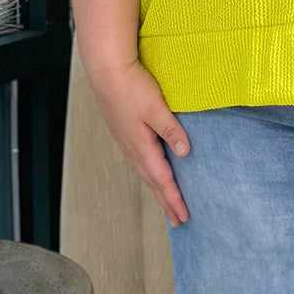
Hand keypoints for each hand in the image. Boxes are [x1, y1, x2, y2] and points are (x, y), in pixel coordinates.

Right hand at [87, 58, 190, 225]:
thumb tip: (185, 153)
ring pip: (146, 174)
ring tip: (167, 202)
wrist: (107, 73)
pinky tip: (153, 171)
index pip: (163, 181)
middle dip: (167, 202)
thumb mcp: (157, 109)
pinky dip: (150, 174)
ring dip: (158, 189)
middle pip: (153, 183)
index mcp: (142, 147)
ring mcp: (127, 143)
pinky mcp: (125, 134)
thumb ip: (171, 131)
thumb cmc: (132, 88)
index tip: (184, 217)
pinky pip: (140, 163)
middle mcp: (133, 150)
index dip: (174, 200)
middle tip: (179, 220)